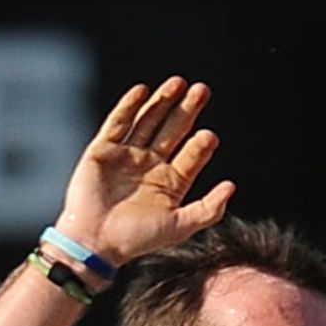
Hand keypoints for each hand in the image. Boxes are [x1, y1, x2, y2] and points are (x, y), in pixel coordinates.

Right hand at [55, 77, 234, 269]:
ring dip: (162, 101)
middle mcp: (149, 166)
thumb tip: (232, 186)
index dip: (201, 145)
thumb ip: (208, 210)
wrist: (93, 242)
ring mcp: (126, 157)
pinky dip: (129, 106)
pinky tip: (143, 91)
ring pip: (148, 121)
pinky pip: (117, 123)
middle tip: (202, 91)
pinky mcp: (102, 151)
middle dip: (187, 110)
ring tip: (179, 83)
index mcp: (168, 184)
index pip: (191, 155)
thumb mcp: (178, 228)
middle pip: (173, 130)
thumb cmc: (135, 239)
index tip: (209, 137)